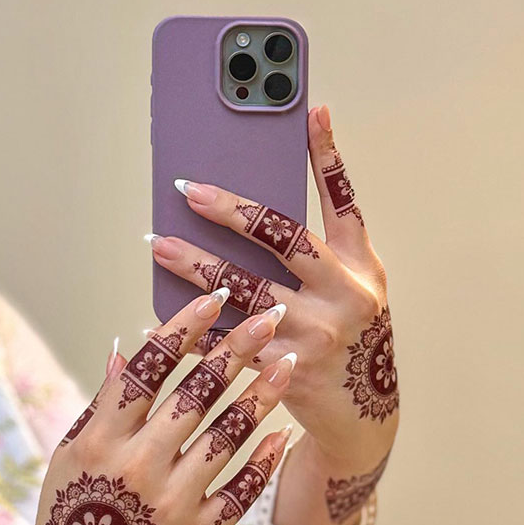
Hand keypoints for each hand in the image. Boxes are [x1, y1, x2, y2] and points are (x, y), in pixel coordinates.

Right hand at [0, 288, 295, 524]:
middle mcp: (139, 466)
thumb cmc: (65, 518)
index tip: (213, 297)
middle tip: (270, 314)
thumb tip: (121, 348)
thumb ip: (100, 406)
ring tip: (289, 363)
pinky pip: (242, 491)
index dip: (183, 329)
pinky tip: (282, 431)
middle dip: (237, 348)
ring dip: (262, 394)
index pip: (148, 368)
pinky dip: (264, 459)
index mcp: (102, 439)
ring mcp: (172, 504)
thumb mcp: (68, 457)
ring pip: (228, 436)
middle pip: (197, 393)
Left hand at [148, 105, 397, 499]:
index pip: (344, 201)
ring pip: (245, 289)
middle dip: (232, 211)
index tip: (309, 110)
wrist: (364, 414)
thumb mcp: (358, 287)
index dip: (328, 155)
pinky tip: (159, 313)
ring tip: (159, 245)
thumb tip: (283, 195)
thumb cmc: (353, 338)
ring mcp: (315, 334)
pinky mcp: (286, 370)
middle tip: (188, 190)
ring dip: (197, 266)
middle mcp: (344, 295)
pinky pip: (227, 341)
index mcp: (361, 268)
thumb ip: (328, 245)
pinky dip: (193, 327)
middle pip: (282, 240)